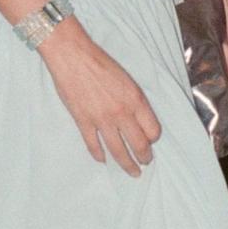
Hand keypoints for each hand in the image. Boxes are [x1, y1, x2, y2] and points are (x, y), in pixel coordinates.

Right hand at [40, 19, 161, 176]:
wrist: (73, 56)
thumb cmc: (100, 63)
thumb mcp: (127, 79)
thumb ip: (134, 100)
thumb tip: (139, 118)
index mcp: (135, 100)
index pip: (152, 129)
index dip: (153, 138)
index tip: (151, 141)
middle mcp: (121, 113)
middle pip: (139, 144)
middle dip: (144, 157)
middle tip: (145, 163)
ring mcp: (101, 120)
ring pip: (118, 151)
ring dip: (127, 164)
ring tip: (132, 172)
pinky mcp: (83, 122)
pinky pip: (93, 145)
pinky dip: (99, 155)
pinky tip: (103, 160)